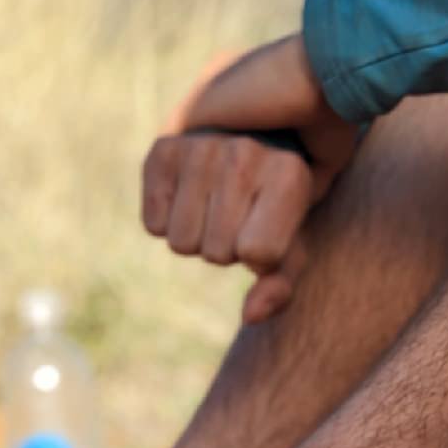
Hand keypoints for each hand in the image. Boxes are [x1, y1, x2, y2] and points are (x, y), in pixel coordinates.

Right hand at [142, 35, 357, 322]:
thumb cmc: (281, 199)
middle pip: (217, 253)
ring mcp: (201, 146)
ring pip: (181, 243)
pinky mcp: (162, 149)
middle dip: (228, 247)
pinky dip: (166, 220)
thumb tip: (250, 316)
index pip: (257, 254)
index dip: (261, 256)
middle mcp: (244, 154)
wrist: (253, 130)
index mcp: (287, 175)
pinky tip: (186, 196)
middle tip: (240, 214)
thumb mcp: (294, 239)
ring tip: (215, 203)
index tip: (269, 229)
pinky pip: (153, 224)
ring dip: (196, 235)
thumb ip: (282, 283)